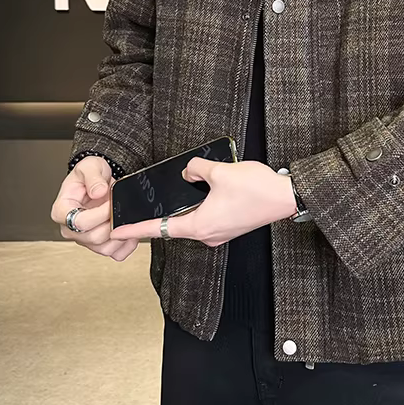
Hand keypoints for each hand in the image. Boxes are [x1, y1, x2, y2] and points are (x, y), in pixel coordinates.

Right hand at [50, 156, 138, 260]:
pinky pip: (115, 253)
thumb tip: (98, 191)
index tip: (110, 201)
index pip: (79, 222)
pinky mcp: (99, 244)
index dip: (100, 214)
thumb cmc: (88, 175)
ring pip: (104, 249)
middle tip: (120, 207)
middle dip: (113, 222)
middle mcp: (71, 229)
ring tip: (127, 217)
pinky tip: (131, 231)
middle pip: (93, 238)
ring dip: (121, 235)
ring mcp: (85, 239)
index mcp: (62, 211)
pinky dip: (126, 245)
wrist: (97, 181)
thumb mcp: (89, 166)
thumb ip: (93, 177)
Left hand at [109, 158, 296, 246]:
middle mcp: (208, 234)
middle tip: (139, 209)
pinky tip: (199, 195)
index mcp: (200, 225)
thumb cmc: (256, 189)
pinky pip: (206, 219)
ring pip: (192, 221)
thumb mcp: (220, 171)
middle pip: (175, 226)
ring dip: (182, 212)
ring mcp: (220, 233)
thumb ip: (196, 170)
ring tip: (170, 198)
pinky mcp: (230, 227)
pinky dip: (197, 210)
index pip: (159, 229)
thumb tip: (188, 173)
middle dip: (158, 217)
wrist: (286, 198)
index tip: (118, 230)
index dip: (136, 229)